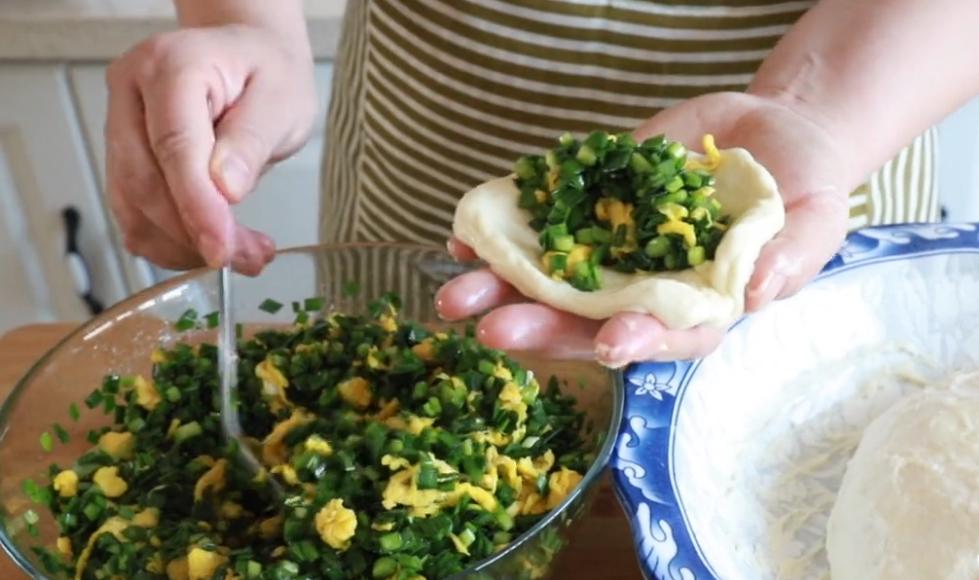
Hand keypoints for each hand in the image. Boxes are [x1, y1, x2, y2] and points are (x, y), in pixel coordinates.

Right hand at [105, 25, 316, 274]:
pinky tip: (213, 243)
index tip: (222, 249)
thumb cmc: (268, 72)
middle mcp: (132, 92)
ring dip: (184, 244)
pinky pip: (134, 211)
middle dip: (194, 233)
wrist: (250, 57)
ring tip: (242, 255)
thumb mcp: (282, 101)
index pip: (174, 145)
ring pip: (133, 204)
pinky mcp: (124, 156)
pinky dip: (172, 240)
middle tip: (246, 258)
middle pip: (145, 180)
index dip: (196, 205)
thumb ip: (252, 140)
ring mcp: (121, 124)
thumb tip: (225, 188)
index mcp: (171, 66)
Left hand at [435, 92, 853, 366]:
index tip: (608, 344)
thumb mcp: (814, 217)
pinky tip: (461, 239)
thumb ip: (793, 256)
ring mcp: (611, 253)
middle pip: (589, 320)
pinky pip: (541, 227)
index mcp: (699, 306)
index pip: (666, 335)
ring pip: (550, 282)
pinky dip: (500, 235)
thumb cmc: (802, 185)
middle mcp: (644, 289)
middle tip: (495, 329)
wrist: (768, 133)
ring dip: (501, 289)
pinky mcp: (589, 212)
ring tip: (455, 293)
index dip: (637, 340)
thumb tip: (760, 294)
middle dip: (542, 327)